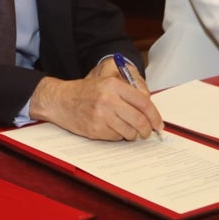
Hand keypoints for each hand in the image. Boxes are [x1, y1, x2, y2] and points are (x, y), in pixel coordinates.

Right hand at [29, 63, 163, 140]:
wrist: (60, 100)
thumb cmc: (85, 92)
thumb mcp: (106, 82)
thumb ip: (128, 91)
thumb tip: (150, 109)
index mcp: (113, 85)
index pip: (143, 103)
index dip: (155, 116)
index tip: (158, 124)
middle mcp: (108, 99)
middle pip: (139, 120)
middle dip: (146, 130)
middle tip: (147, 132)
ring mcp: (101, 115)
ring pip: (130, 132)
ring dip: (132, 134)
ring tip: (126, 129)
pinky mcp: (95, 129)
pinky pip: (116, 137)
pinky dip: (118, 135)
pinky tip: (110, 128)